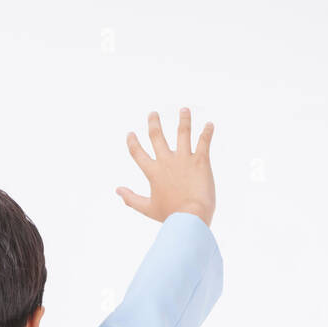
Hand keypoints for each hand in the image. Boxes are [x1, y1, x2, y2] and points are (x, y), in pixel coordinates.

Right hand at [117, 108, 214, 225]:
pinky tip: (209, 124)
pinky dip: (207, 131)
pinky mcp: (200, 160)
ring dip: (184, 119)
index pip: (138, 153)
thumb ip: (131, 199)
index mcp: (153, 172)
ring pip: (183, 132)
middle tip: (153, 113)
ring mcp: (184, 159)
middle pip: (157, 136)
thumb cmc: (170, 214)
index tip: (130, 134)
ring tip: (184, 110)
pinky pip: (204, 141)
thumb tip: (117, 190)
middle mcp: (166, 161)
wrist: (190, 216)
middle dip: (154, 123)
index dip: (133, 142)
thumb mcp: (147, 208)